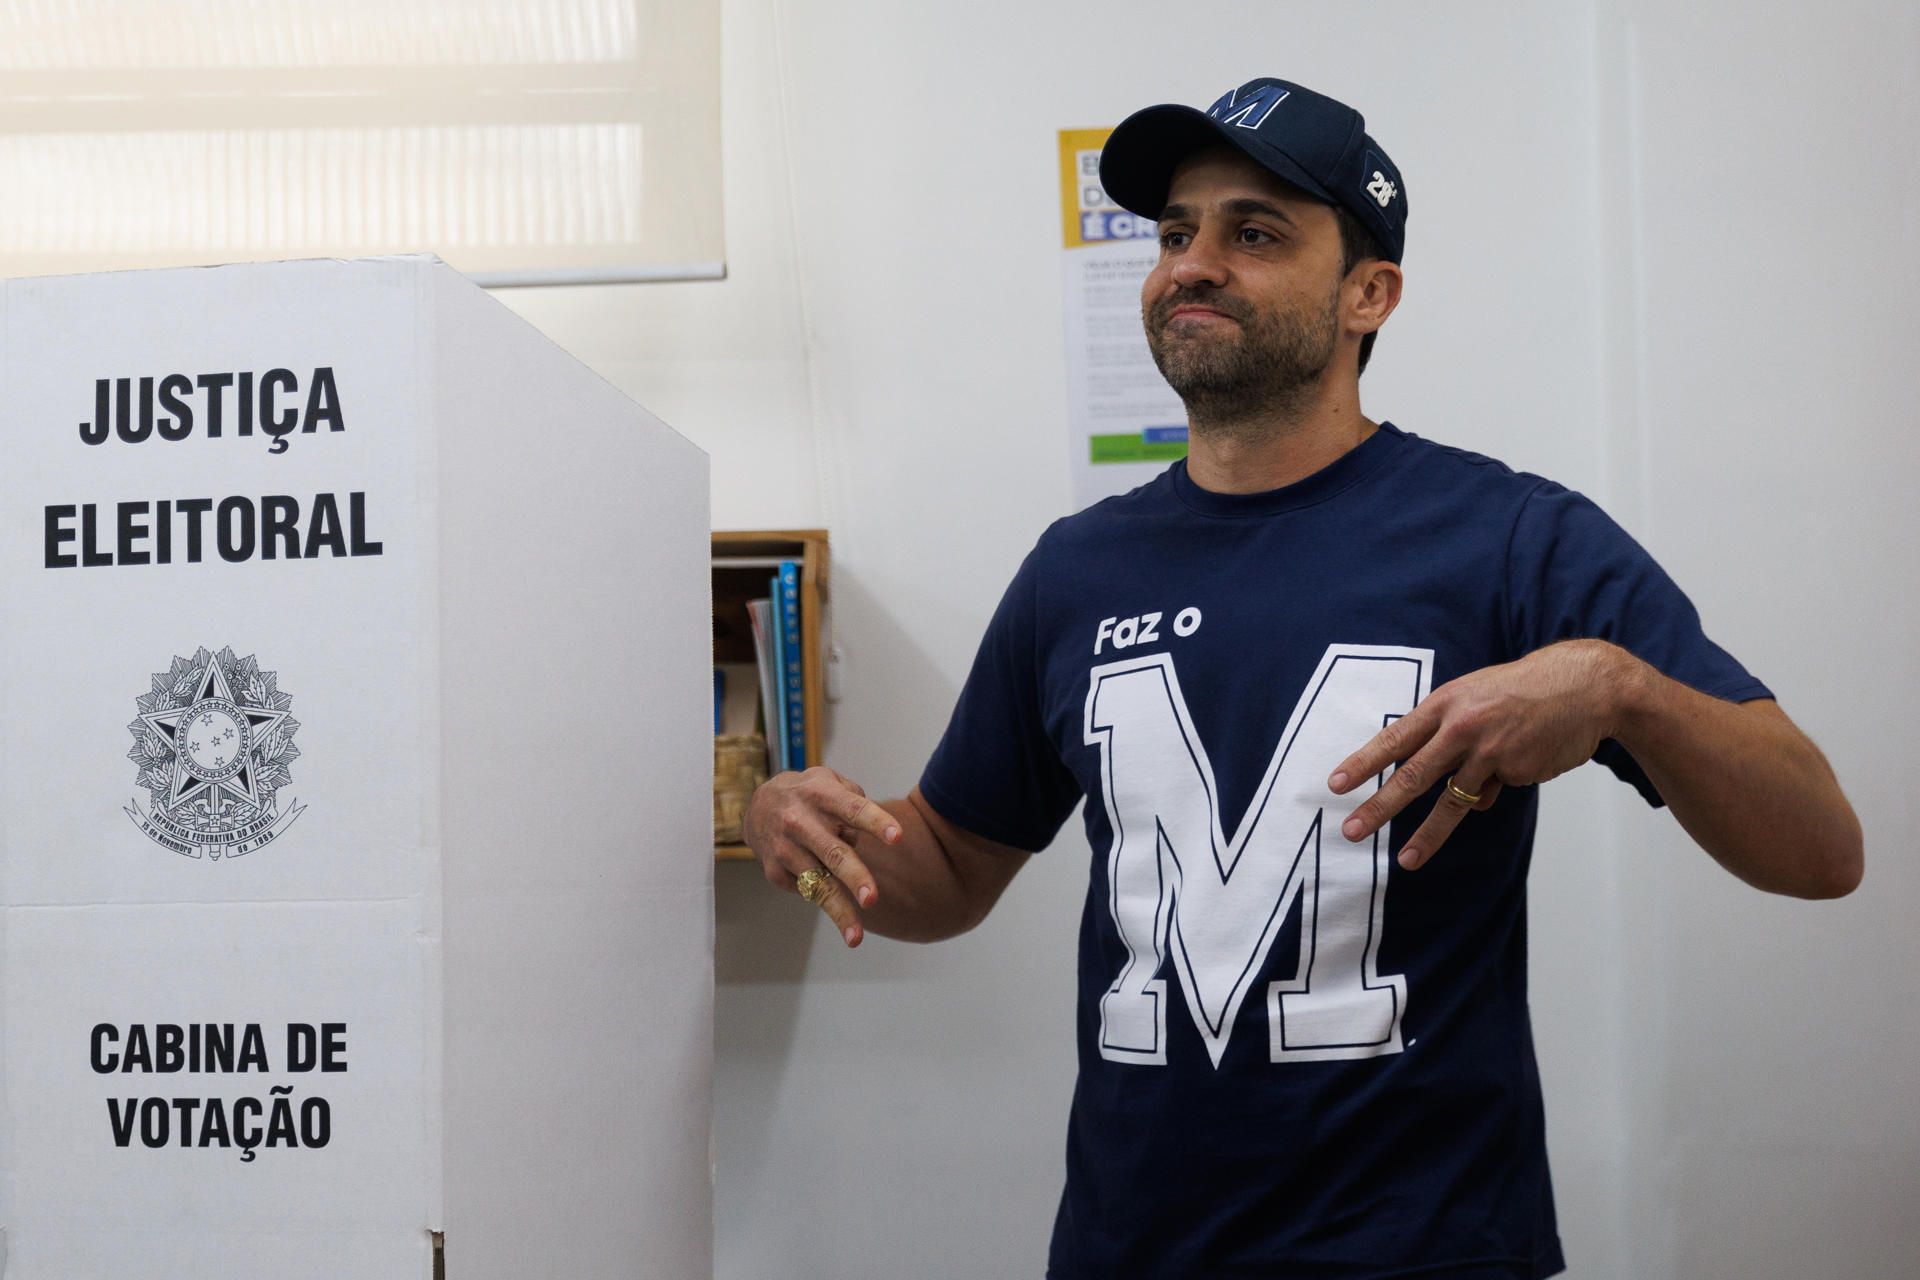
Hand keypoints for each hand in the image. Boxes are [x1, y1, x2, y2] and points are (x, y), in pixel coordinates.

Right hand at [742, 766, 902, 945]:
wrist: (757, 804)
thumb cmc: (808, 795)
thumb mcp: (830, 782)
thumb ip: (856, 801)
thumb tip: (867, 834)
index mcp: (821, 795)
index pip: (854, 809)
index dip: (877, 822)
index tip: (898, 837)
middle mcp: (800, 822)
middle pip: (833, 854)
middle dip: (854, 877)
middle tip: (871, 899)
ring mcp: (785, 849)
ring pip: (818, 885)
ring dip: (839, 912)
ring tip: (856, 937)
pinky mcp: (774, 872)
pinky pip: (808, 890)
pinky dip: (823, 891)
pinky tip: (822, 880)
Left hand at [1328, 640, 1635, 869]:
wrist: (1584, 688)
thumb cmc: (1523, 691)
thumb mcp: (1475, 696)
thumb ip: (1447, 731)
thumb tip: (1436, 779)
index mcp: (1445, 703)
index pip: (1395, 737)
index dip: (1363, 763)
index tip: (1336, 784)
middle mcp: (1462, 727)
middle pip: (1413, 775)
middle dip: (1378, 807)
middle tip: (1351, 830)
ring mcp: (1490, 751)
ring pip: (1450, 801)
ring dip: (1428, 835)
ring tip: (1406, 861)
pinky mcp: (1515, 771)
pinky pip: (1490, 793)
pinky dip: (1493, 787)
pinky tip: (1516, 761)